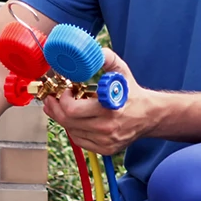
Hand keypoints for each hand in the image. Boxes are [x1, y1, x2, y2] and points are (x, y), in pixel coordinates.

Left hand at [42, 48, 161, 153]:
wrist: (149, 115)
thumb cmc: (132, 93)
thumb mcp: (121, 71)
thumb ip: (106, 58)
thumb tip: (92, 51)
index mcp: (110, 109)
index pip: (73, 110)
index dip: (63, 99)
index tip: (65, 90)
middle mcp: (107, 128)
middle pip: (67, 121)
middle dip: (55, 108)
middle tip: (52, 99)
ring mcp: (106, 141)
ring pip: (71, 131)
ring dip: (62, 118)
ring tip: (59, 107)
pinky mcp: (105, 149)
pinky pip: (79, 140)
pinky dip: (72, 129)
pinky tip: (72, 120)